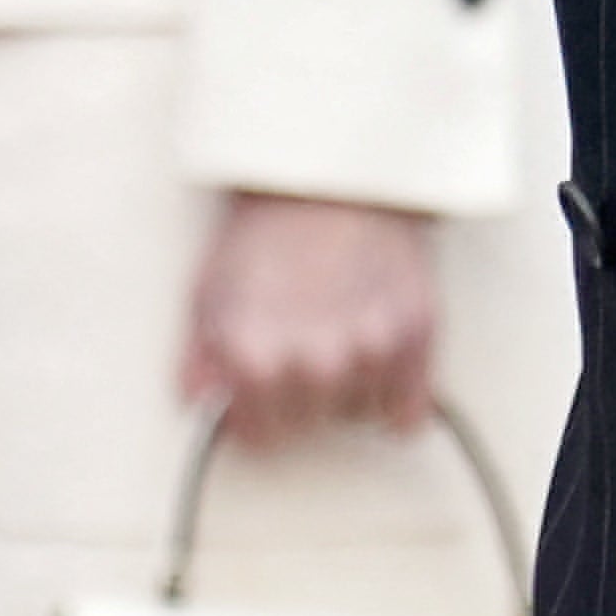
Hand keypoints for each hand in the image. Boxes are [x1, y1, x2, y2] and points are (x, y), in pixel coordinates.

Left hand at [179, 190, 438, 445]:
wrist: (333, 177)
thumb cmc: (268, 233)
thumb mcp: (210, 292)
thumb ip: (200, 361)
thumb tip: (200, 408)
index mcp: (254, 356)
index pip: (261, 439)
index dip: (260, 416)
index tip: (265, 395)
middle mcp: (313, 362)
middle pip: (311, 427)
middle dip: (303, 398)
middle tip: (303, 345)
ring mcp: (369, 350)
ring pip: (358, 416)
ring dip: (350, 388)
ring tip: (340, 332)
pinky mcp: (416, 337)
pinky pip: (408, 416)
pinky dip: (398, 397)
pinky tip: (379, 357)